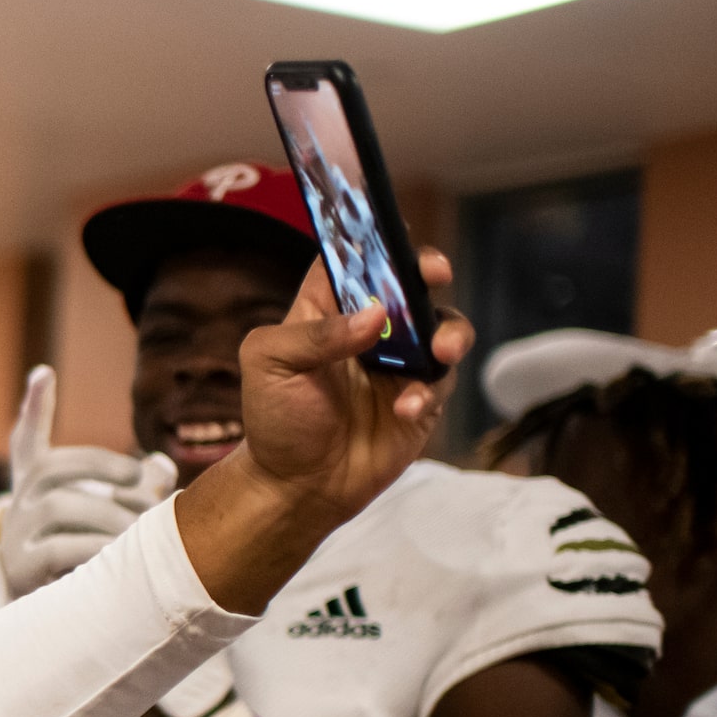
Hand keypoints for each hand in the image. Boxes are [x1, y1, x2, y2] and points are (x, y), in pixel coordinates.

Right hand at [0, 365, 176, 599]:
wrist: (46, 617)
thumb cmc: (84, 557)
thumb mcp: (104, 520)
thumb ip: (134, 489)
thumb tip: (163, 466)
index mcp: (38, 487)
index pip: (30, 442)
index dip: (36, 407)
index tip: (44, 373)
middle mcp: (21, 504)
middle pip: (53, 466)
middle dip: (102, 466)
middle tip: (143, 481)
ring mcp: (18, 534)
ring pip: (63, 506)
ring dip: (110, 516)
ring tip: (140, 533)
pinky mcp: (23, 568)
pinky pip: (60, 549)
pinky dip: (96, 549)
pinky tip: (119, 557)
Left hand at [176, 253, 471, 614]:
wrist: (296, 487)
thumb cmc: (275, 420)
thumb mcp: (269, 366)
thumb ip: (314, 335)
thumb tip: (375, 316)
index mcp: (324, 309)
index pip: (352, 258)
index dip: (370, 237)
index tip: (389, 229)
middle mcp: (367, 328)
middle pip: (408, 282)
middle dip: (427, 270)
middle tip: (434, 273)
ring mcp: (398, 362)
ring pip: (441, 326)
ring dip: (447, 333)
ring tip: (439, 353)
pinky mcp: (421, 397)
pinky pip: (441, 380)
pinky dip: (429, 390)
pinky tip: (404, 410)